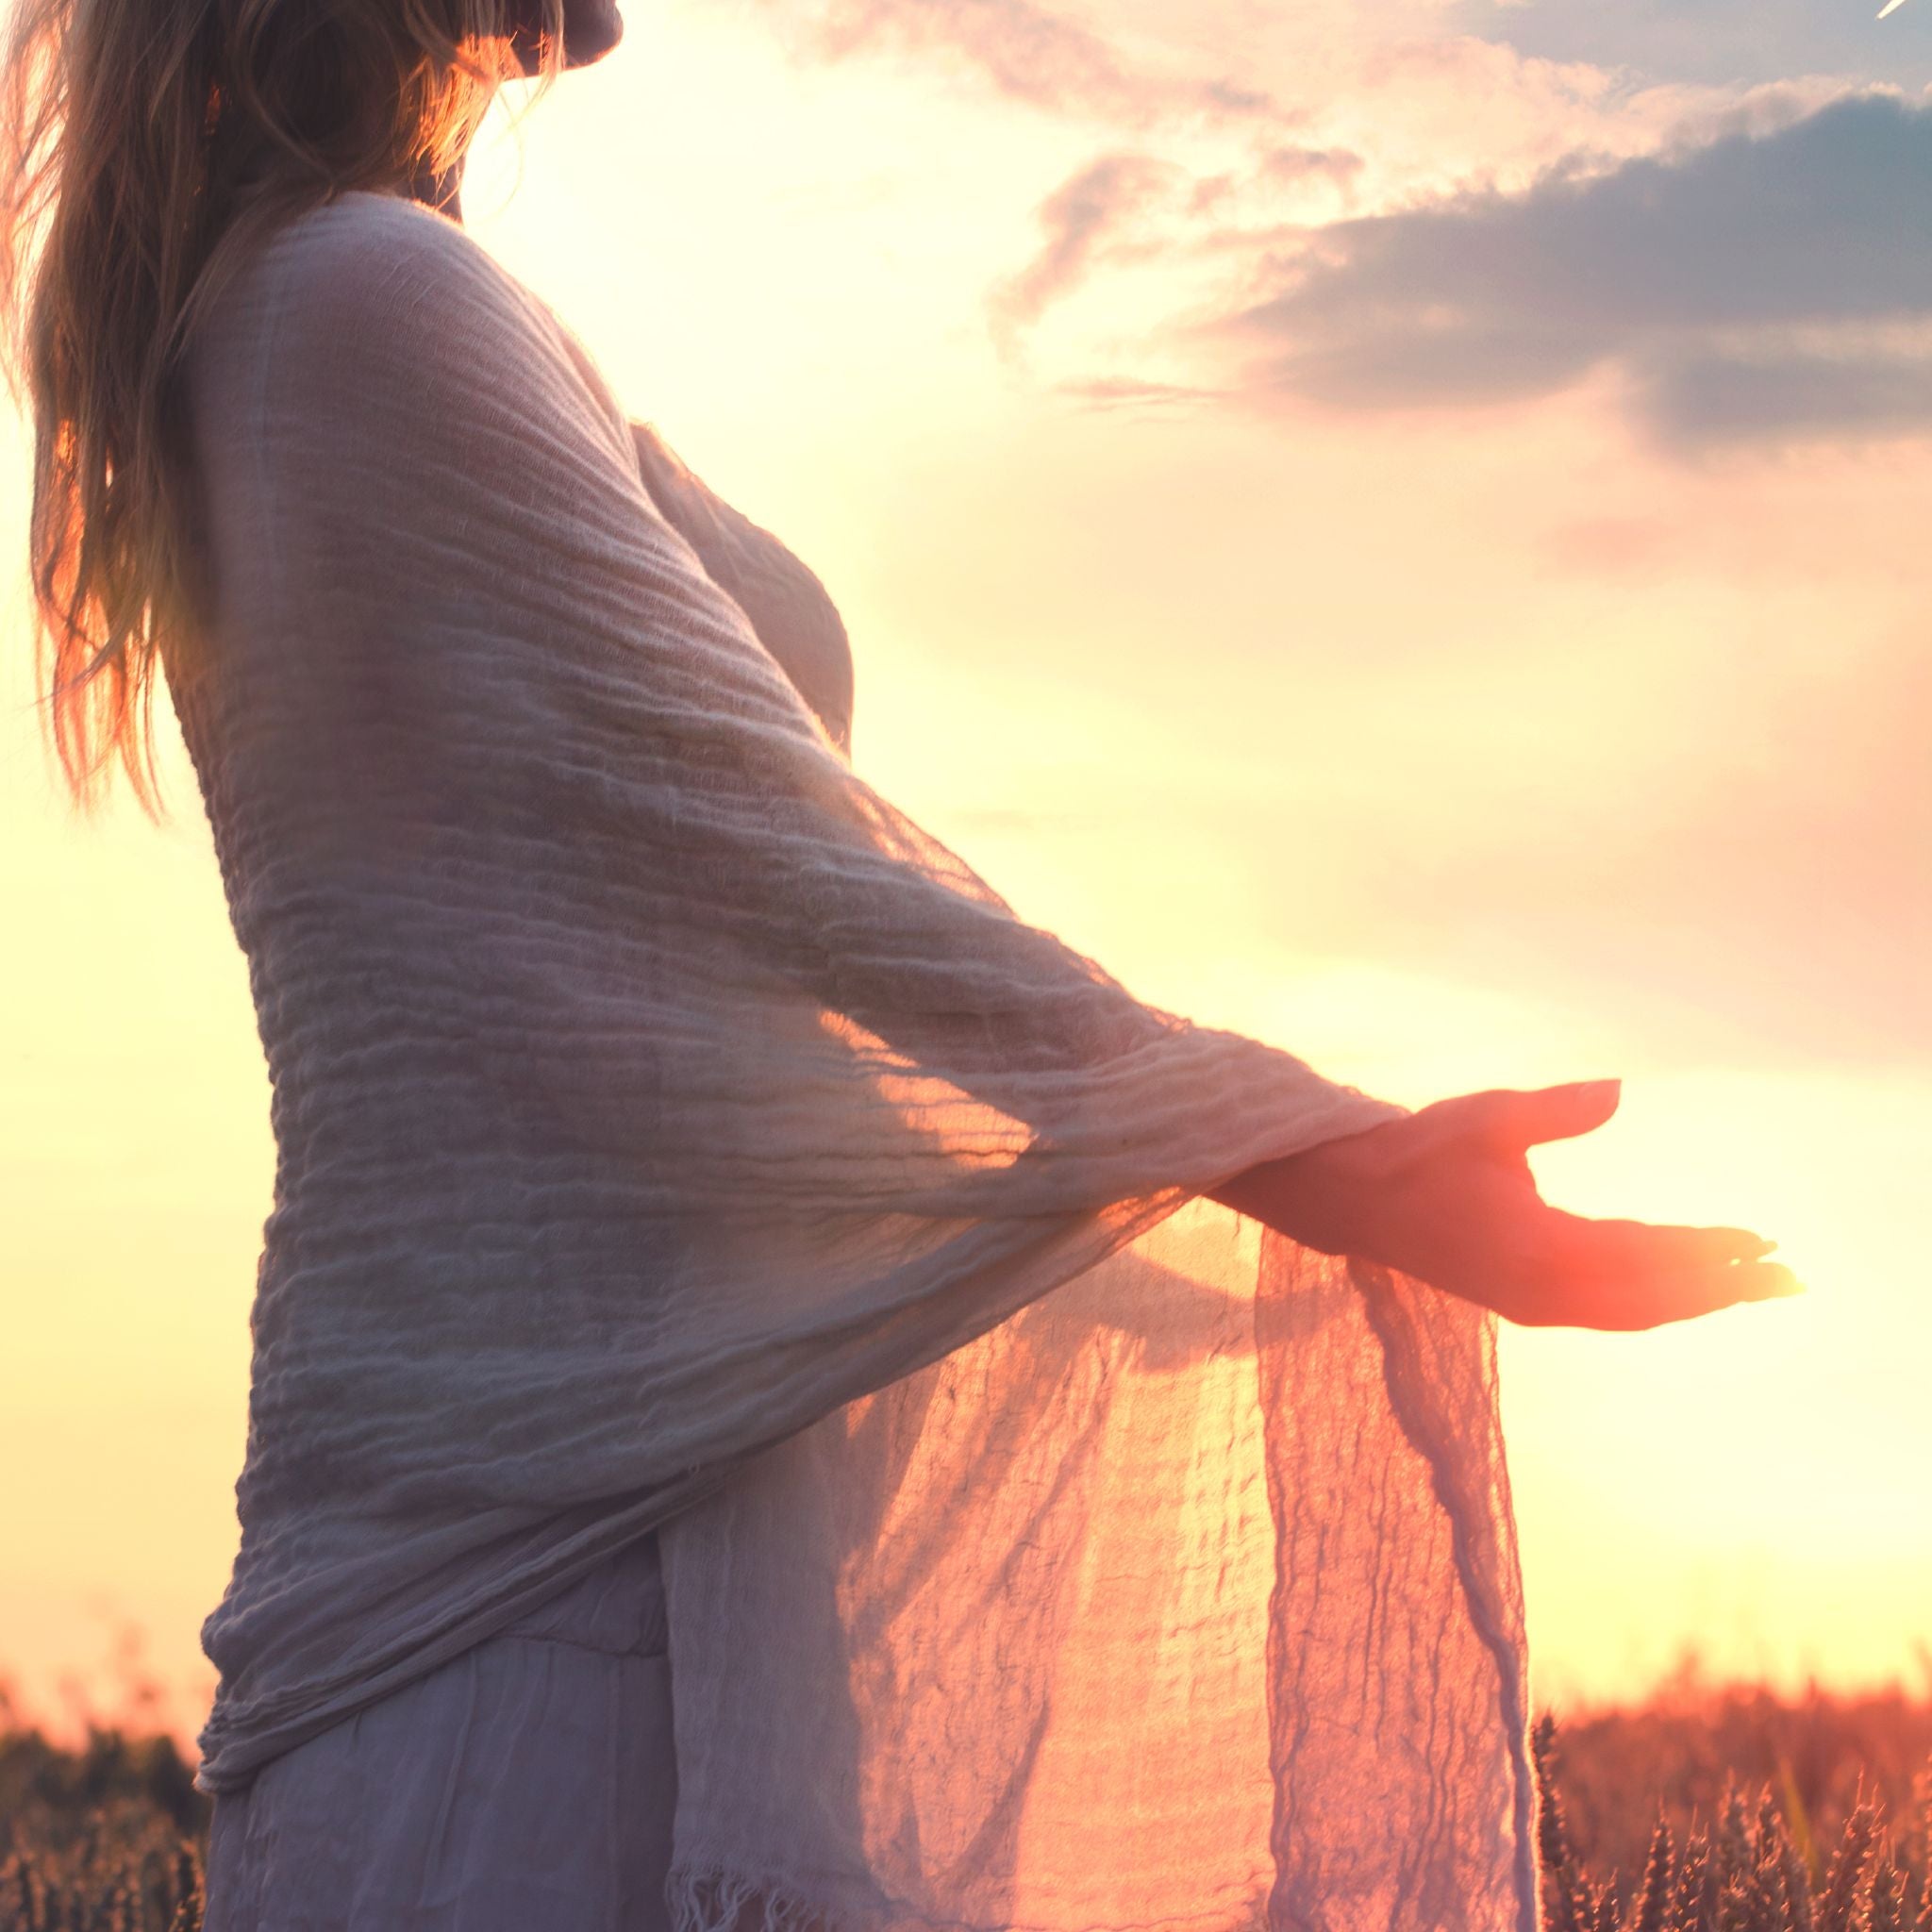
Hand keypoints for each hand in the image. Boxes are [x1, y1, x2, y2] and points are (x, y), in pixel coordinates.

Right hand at [1215, 1080, 1801, 1330]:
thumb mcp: (1486, 1118)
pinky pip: (1610, 1315)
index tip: (1761, 1239)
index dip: (1707, 1250)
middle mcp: (1541, 1291)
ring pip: (1635, 1315)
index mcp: (1537, 1248)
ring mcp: (1532, 1305)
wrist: (1353, 1200)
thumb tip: (1618, 1090)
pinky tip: (1685, 1289)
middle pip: (1654, 1301)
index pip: (1645, 1256)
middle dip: (1723, 1287)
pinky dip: (1659, 1304)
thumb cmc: (1418, 1152)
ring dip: (1698, 1301)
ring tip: (1755, 1286)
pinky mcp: (1525, 1304)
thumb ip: (1556, 1110)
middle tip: (1789, 1274)